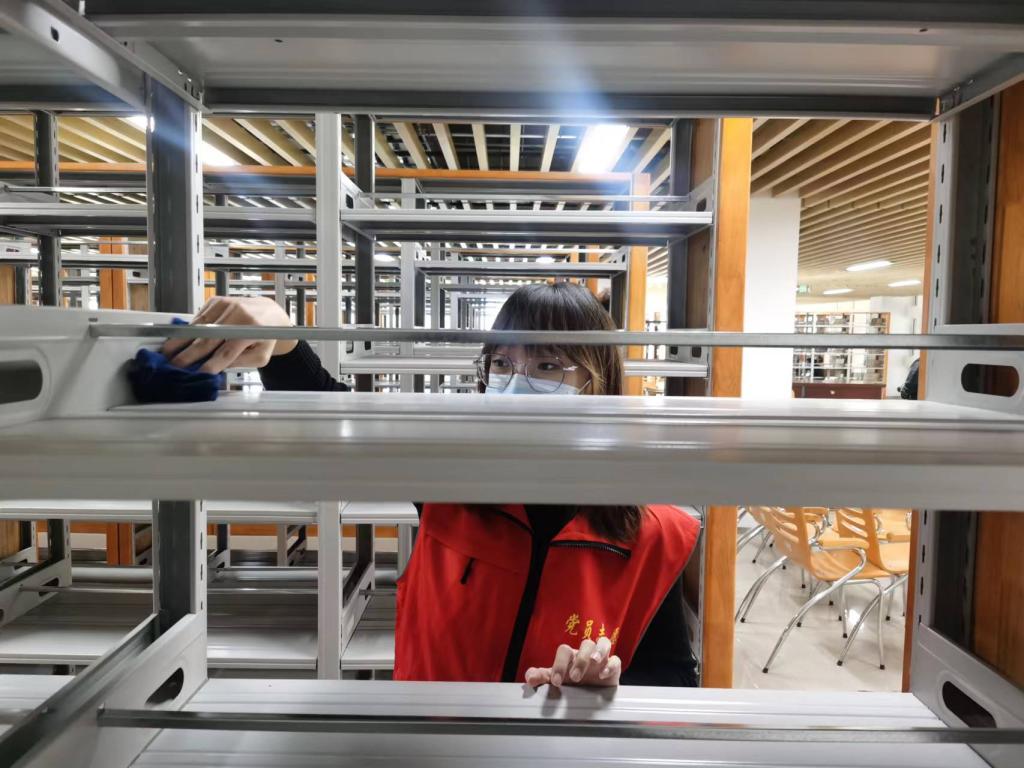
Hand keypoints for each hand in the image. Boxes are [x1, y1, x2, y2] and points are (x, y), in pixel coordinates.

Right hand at [159, 296, 295, 373]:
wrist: (270, 313)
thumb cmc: (265, 337)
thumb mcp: (261, 356)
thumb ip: (240, 362)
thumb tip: (216, 368)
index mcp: (253, 330)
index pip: (228, 351)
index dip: (212, 364)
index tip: (199, 373)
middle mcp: (239, 314)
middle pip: (209, 338)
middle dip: (189, 354)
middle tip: (175, 365)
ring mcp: (226, 305)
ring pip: (199, 326)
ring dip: (181, 340)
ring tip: (168, 352)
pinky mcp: (217, 301)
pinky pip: (199, 317)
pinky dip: (188, 329)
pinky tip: (179, 339)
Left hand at [524, 637, 620, 688]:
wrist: (594, 692)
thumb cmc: (573, 682)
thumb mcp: (558, 679)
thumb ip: (543, 676)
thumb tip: (529, 677)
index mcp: (571, 656)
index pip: (564, 650)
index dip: (559, 664)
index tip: (556, 682)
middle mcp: (586, 653)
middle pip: (585, 644)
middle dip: (580, 660)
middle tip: (575, 678)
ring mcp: (601, 658)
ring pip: (603, 643)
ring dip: (598, 651)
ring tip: (594, 662)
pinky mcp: (614, 667)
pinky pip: (616, 659)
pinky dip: (611, 665)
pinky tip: (604, 674)